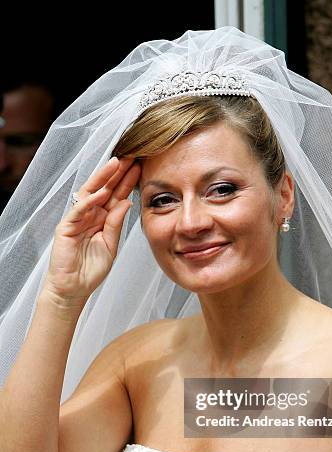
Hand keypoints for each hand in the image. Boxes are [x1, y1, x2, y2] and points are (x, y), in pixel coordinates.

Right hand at [44, 157, 140, 301]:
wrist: (73, 289)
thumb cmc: (91, 270)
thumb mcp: (111, 245)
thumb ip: (116, 224)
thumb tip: (127, 202)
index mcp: (102, 219)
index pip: (116, 195)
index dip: (127, 182)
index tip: (140, 167)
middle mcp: (90, 215)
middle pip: (104, 189)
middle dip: (117, 173)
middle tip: (131, 156)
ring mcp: (77, 219)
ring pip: (90, 193)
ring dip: (103, 178)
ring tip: (116, 164)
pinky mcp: (66, 228)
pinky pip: (78, 210)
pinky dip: (89, 201)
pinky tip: (100, 192)